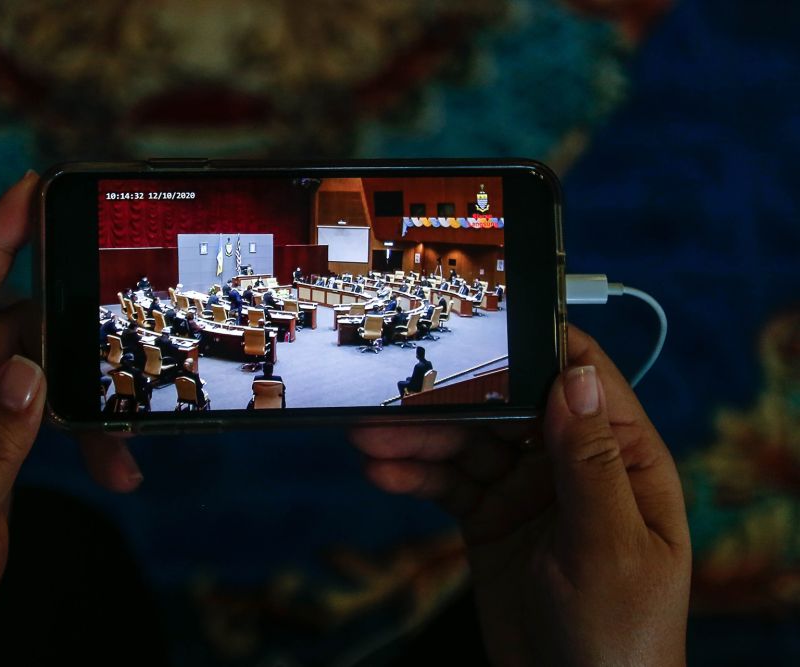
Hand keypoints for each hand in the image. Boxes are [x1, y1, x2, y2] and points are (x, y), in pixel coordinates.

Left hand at [0, 172, 135, 665]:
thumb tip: (29, 371)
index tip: (29, 188)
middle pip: (13, 327)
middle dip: (71, 322)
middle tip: (127, 307)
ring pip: (41, 374)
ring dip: (89, 399)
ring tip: (126, 448)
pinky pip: (45, 417)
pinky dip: (84, 436)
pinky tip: (116, 471)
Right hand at [351, 326, 690, 665]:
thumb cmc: (622, 636)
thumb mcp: (610, 546)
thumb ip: (590, 462)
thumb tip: (575, 377)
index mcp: (624, 459)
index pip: (582, 380)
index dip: (537, 344)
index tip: (484, 320)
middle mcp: (572, 465)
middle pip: (508, 408)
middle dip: (453, 400)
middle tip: (396, 392)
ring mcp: (527, 491)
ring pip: (468, 445)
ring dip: (419, 439)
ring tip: (369, 438)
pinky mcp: (490, 519)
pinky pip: (448, 485)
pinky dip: (415, 476)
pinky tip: (383, 472)